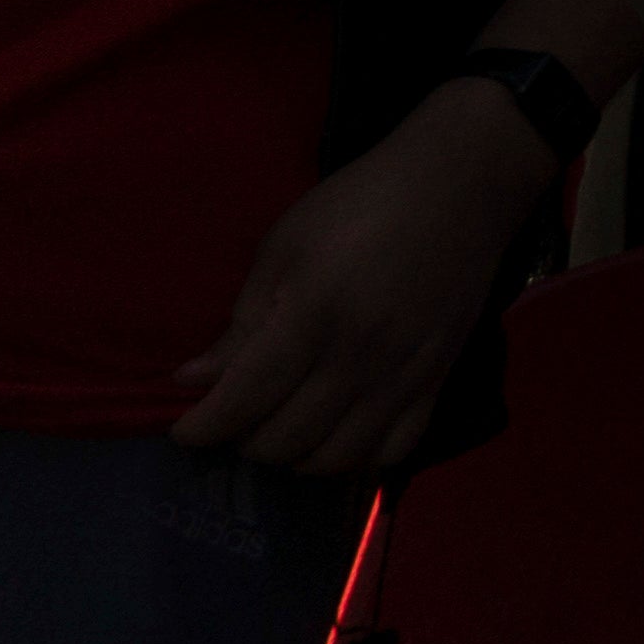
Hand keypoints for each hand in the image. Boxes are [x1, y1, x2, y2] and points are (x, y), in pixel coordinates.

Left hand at [173, 83, 547, 469]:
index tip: (184, 431)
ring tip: (282, 427)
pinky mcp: (439, 377)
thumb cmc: (359, 204)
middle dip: (244, 441)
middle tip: (237, 418)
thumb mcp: (285, 247)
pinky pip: (393, 450)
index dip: (202, 428)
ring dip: (296, 457)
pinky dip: (357, 459)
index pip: (244, 400)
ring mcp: (406, 372)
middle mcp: (361, 355)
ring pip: (336, 457)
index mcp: (315, 314)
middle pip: (284, 439)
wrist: (459, 184)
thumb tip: (193, 381)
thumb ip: (242, 322)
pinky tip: (338, 434)